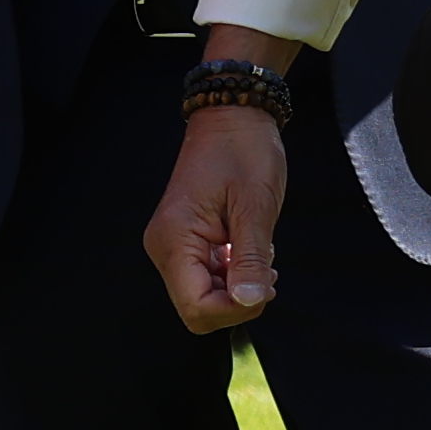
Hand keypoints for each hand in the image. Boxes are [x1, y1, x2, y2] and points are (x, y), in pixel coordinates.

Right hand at [147, 96, 290, 336]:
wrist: (233, 120)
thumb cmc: (244, 155)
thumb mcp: (256, 208)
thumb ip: (251, 260)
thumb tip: (249, 302)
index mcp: (174, 240)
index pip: (196, 308)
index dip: (235, 309)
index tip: (265, 283)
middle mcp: (164, 248)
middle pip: (197, 309)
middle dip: (237, 302)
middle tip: (266, 271)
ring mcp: (172, 246)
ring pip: (204, 297)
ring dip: (237, 287)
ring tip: (258, 253)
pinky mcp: (184, 243)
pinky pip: (206, 279)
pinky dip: (232, 275)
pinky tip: (248, 249)